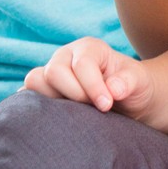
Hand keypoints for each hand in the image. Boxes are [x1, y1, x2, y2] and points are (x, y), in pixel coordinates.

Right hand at [24, 36, 154, 118]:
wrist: (128, 101)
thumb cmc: (133, 87)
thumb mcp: (139, 82)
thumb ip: (128, 82)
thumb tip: (113, 89)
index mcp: (89, 49)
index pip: (81, 64)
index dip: (92, 87)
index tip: (106, 105)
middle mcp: (66, 57)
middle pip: (54, 72)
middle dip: (74, 94)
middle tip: (93, 108)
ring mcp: (51, 74)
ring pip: (35, 82)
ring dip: (53, 101)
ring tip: (77, 113)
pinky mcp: (43, 92)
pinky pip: (28, 97)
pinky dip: (36, 108)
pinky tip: (55, 119)